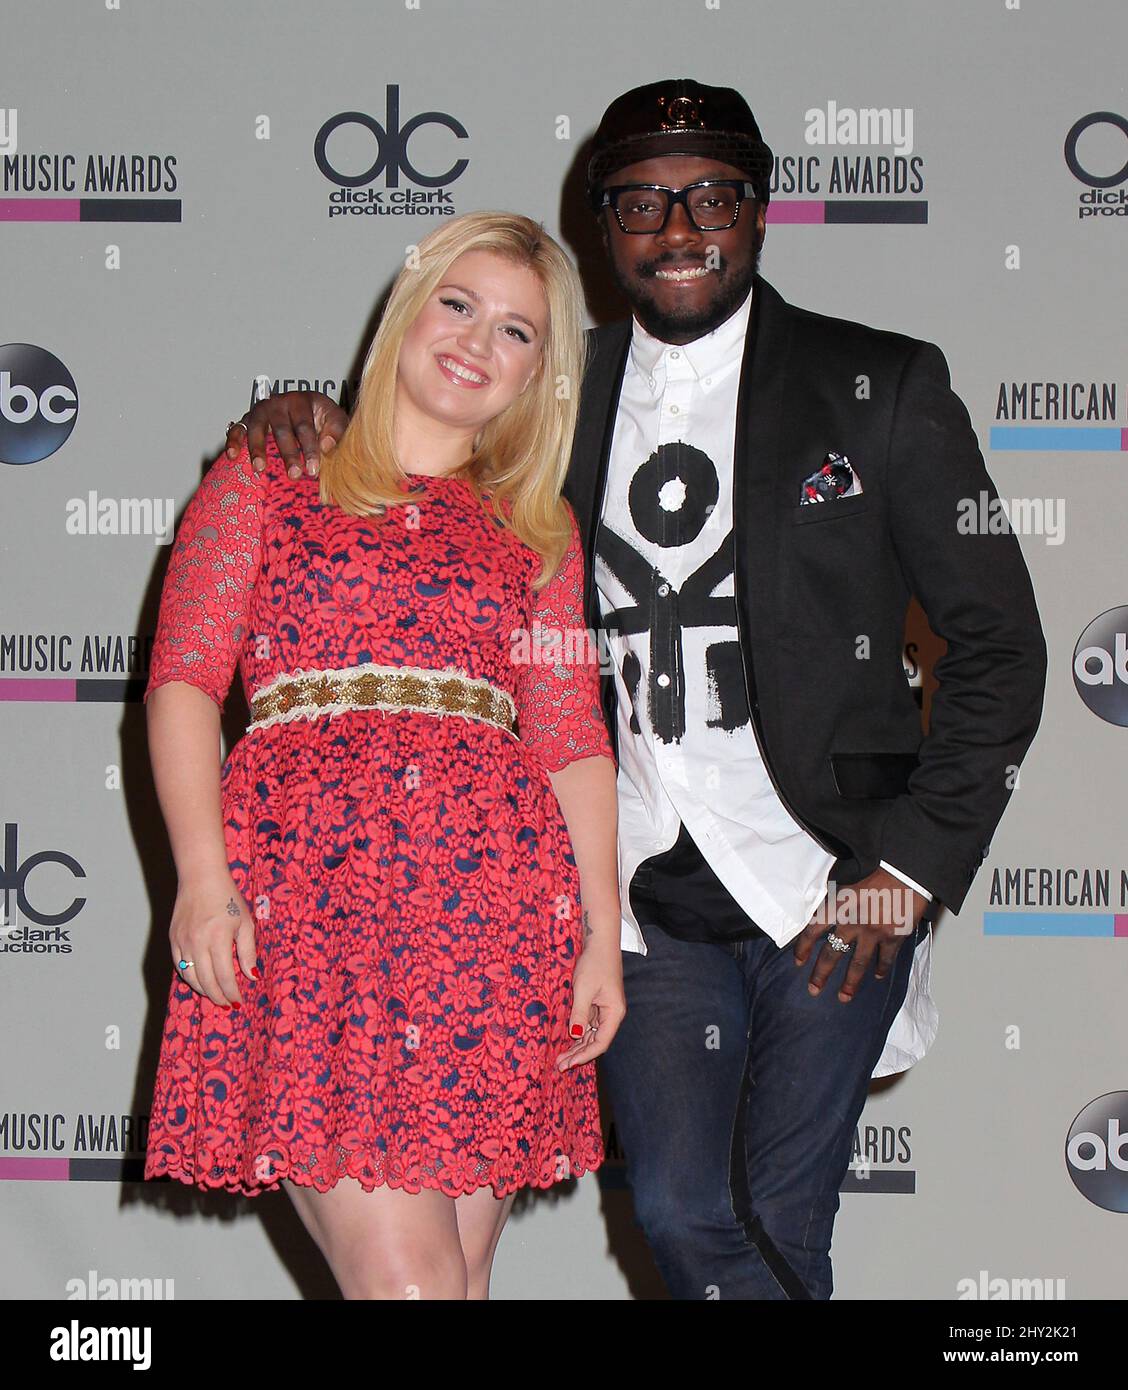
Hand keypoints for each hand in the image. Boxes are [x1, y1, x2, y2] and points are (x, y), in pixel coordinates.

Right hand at [169, 874, 257, 1008]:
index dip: (231, 992)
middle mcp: (197, 942)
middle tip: (227, 1004)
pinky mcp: (173, 938)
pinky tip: (199, 980)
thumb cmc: (227, 897)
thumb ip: (248, 952)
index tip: (237, 1001)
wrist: (200, 877)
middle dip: (217, 996)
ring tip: (214, 995)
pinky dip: (189, 977)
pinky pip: (179, 965)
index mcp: (218, 938)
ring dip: (203, 990)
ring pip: (190, 976)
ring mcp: (182, 941)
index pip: (224, 976)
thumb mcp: (245, 922)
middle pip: (206, 981)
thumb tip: (252, 976)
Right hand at [225, 391, 347, 478]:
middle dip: (288, 454)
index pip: (305, 426)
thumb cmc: (323, 418)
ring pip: (257, 427)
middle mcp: (280, 402)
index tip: (313, 469)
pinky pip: (238, 428)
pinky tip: (233, 456)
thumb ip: (336, 431)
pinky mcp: (248, 419)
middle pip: (281, 428)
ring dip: (257, 448)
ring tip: (261, 468)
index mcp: (303, 400)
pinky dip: (234, 441)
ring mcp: (262, 409)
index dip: (309, 448)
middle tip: (294, 475)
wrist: (308, 409)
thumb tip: (327, 445)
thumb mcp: (335, 420)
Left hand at [557, 936, 625, 1069]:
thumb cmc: (594, 963)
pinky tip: (566, 1041)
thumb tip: (575, 1036)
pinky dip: (578, 1034)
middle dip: (578, 1055)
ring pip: (591, 1035)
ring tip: (560, 1058)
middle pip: (596, 1042)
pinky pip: (588, 1025)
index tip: (568, 1063)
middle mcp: (612, 1015)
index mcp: (614, 1013)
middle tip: (559, 1066)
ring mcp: (605, 1010)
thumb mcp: (583, 989)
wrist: (599, 943)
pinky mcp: (597, 1004)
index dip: (584, 1055)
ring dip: (577, 1047)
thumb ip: (579, 1014)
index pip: (601, 1043)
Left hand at [793, 867, 928, 1003]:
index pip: (814, 930)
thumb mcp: (848, 876)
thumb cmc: (877, 866)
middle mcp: (853, 921)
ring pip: (858, 963)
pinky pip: (885, 958)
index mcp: (839, 904)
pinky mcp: (894, 936)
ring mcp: (874, 932)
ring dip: (850, 982)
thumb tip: (822, 905)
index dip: (803, 947)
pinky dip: (881, 969)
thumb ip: (836, 894)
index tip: (798, 961)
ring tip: (843, 997)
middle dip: (821, 974)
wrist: (908, 868)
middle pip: (832, 953)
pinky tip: (876, 977)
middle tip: (813, 990)